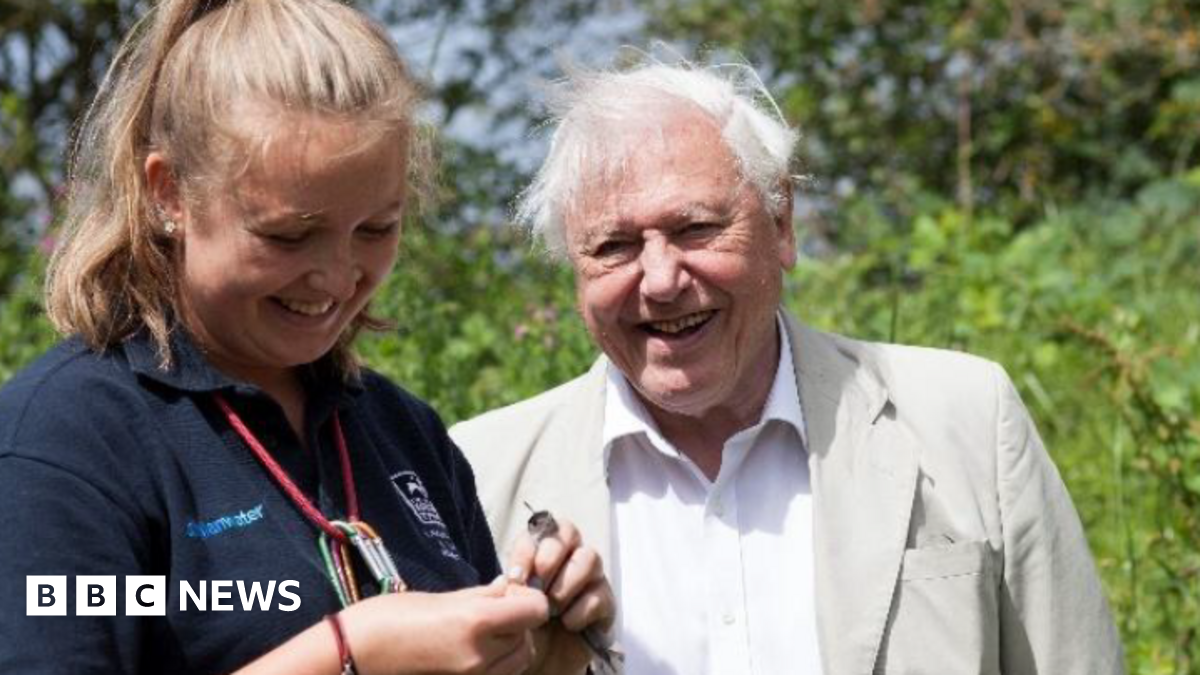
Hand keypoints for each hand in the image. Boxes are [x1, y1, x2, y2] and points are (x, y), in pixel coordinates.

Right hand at [339, 576, 548, 674]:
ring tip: (485, 629)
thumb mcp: (441, 597)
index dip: (530, 598)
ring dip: (511, 643)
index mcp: (476, 623)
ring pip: (518, 660)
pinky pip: (498, 674)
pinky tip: (474, 647)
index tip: (514, 592)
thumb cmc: (389, 618)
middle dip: (520, 621)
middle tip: (497, 607)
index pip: (535, 610)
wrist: (356, 652)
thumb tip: (508, 587)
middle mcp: (481, 655)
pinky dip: (497, 661)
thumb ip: (482, 594)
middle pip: (528, 637)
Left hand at [507, 518, 615, 674]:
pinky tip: (566, 624)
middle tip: (536, 586)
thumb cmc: (524, 627)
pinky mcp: (606, 604)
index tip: (515, 576)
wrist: (540, 663)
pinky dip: (579, 610)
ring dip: (566, 582)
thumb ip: (512, 585)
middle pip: (570, 532)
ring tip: (550, 608)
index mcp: (545, 552)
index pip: (544, 528)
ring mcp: (591, 579)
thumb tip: (514, 578)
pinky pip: (599, 595)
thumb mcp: (509, 604)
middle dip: (550, 557)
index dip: (529, 548)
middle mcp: (570, 558)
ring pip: (590, 557)